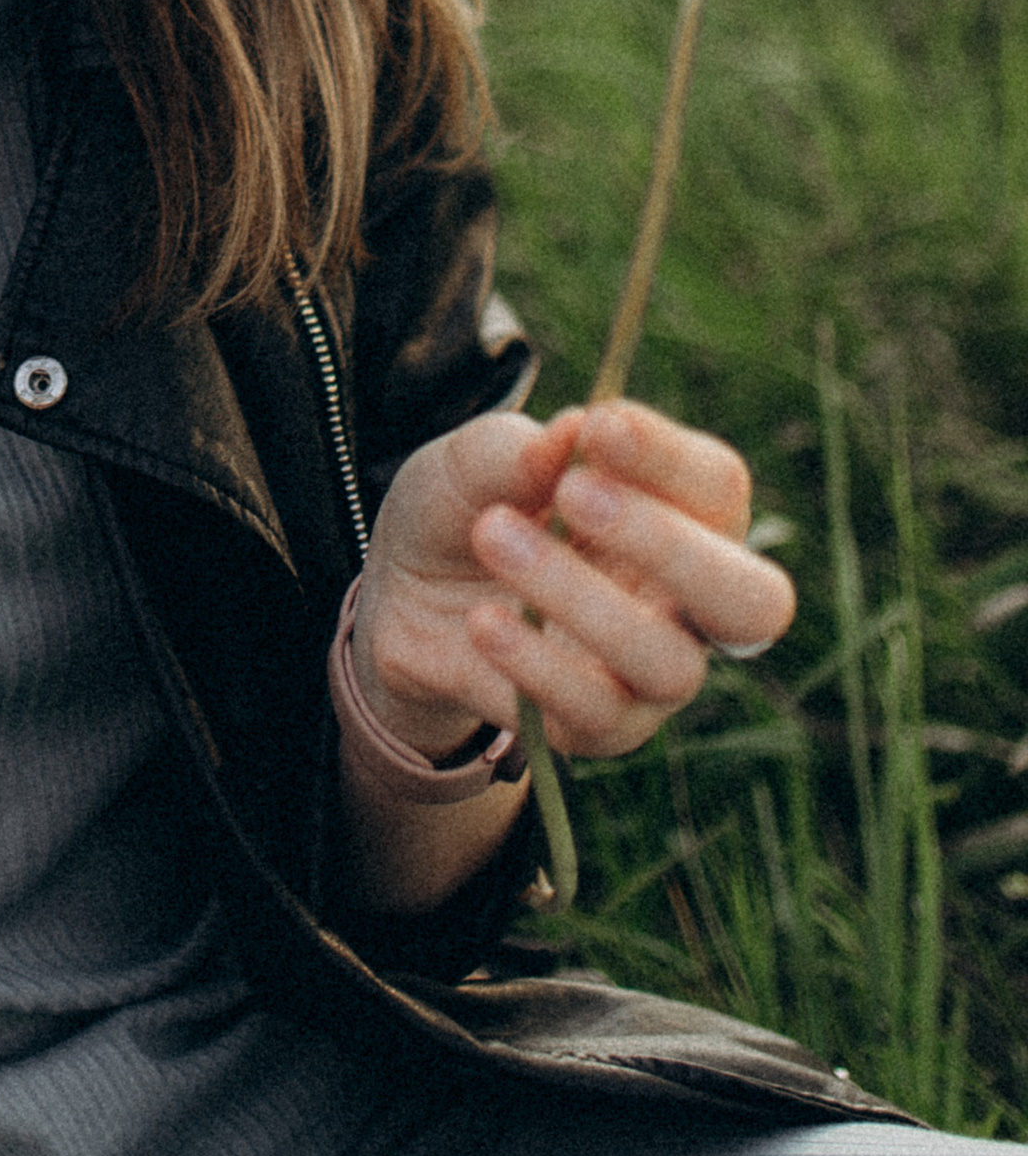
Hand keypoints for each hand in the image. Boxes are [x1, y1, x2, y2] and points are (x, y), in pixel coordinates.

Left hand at [354, 400, 795, 766]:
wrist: (401, 596)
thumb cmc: (470, 508)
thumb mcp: (470, 462)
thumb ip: (518, 449)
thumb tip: (571, 434)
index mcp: (686, 517)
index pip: (719, 487)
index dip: (667, 456)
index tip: (598, 427)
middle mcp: (691, 603)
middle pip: (753, 602)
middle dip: (670, 545)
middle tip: (574, 492)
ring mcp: (653, 675)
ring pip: (667, 662)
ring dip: (578, 596)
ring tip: (492, 534)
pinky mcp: (599, 728)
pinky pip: (594, 711)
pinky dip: (534, 663)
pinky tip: (482, 619)